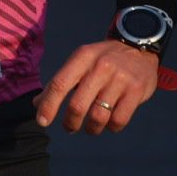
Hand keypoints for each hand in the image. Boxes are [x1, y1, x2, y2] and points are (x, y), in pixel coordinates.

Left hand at [35, 40, 159, 134]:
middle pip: (78, 105)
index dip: (48, 105)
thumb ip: (60, 82)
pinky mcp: (137, 90)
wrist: (139, 47)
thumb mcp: (81, 61)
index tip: (42, 121)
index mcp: (83, 57)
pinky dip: (111, 127)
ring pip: (98, 117)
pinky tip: (110, 122)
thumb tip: (37, 104)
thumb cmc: (103, 59)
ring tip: (91, 127)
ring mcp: (120, 78)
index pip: (59, 83)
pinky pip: (118, 120)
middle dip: (70, 123)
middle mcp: (101, 66)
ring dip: (91, 128)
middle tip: (69, 127)